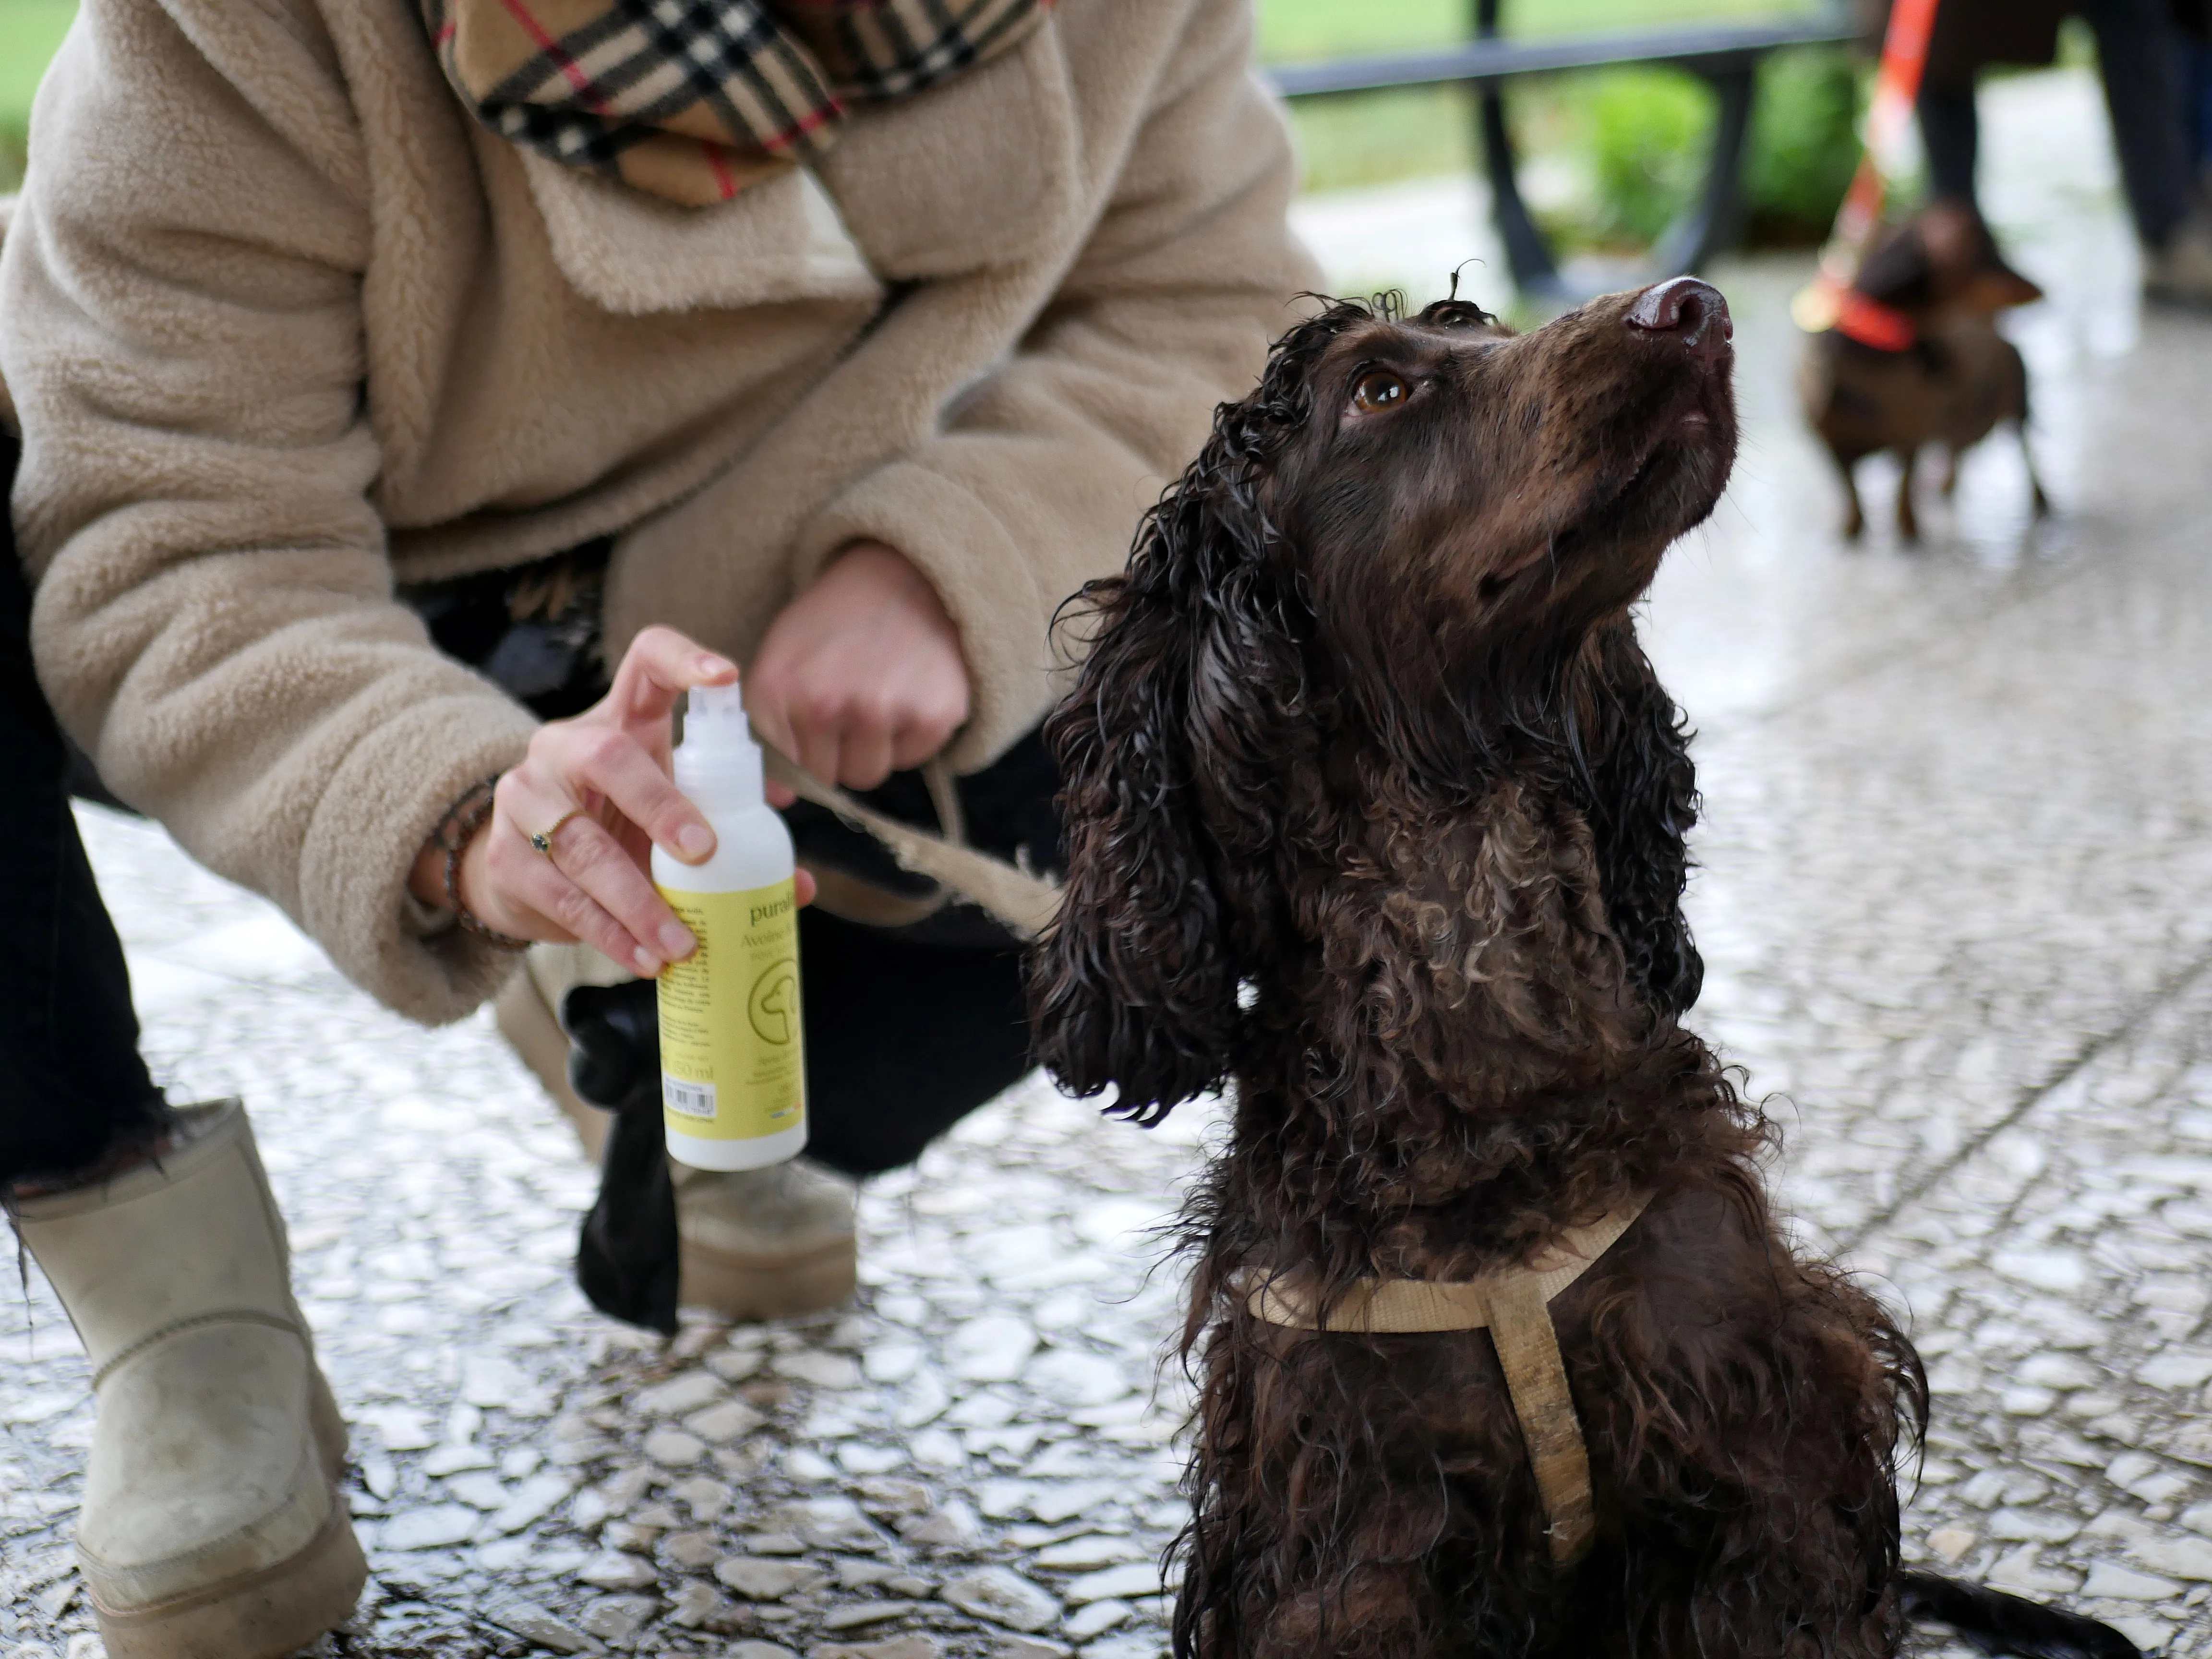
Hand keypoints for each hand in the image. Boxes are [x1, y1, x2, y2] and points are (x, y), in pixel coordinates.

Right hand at [408, 626, 814, 974]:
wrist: (525, 865)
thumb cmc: (618, 826)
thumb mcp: (670, 813)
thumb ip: (730, 833)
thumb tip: (799, 881)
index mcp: (618, 719)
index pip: (645, 661)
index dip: (683, 659)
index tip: (725, 677)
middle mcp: (564, 747)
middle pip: (606, 755)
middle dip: (659, 804)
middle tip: (704, 853)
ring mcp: (527, 798)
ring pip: (581, 844)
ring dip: (637, 899)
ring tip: (682, 943)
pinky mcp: (508, 857)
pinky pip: (562, 897)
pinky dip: (610, 933)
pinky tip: (645, 959)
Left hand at [744, 540, 970, 792]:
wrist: (899, 575)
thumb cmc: (834, 625)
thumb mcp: (782, 663)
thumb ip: (771, 731)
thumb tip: (779, 801)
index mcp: (777, 689)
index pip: (786, 767)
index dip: (804, 750)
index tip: (817, 726)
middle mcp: (825, 704)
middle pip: (829, 777)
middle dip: (839, 750)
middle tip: (853, 701)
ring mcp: (881, 711)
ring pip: (869, 774)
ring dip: (875, 746)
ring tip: (879, 695)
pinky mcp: (931, 716)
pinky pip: (912, 758)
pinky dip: (911, 733)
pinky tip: (908, 690)